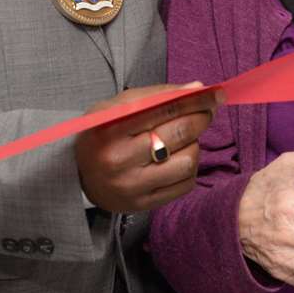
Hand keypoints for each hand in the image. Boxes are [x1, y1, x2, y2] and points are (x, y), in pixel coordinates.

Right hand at [75, 82, 219, 212]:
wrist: (78, 174)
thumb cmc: (103, 133)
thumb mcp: (117, 106)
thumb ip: (156, 95)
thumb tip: (197, 88)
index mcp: (110, 127)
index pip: (164, 108)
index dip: (196, 99)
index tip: (215, 94)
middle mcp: (120, 159)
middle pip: (179, 133)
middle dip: (201, 118)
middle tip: (206, 112)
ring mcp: (132, 185)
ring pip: (188, 161)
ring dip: (194, 145)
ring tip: (184, 139)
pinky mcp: (143, 204)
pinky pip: (185, 184)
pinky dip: (190, 168)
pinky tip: (178, 159)